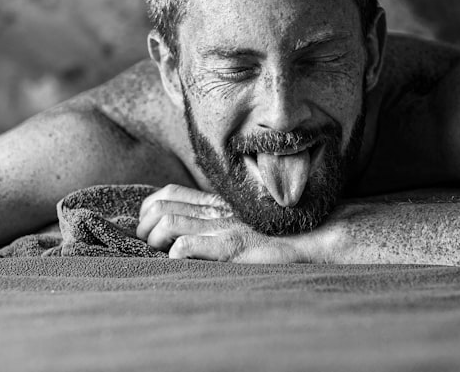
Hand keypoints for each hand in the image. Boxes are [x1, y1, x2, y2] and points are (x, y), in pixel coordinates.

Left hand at [136, 184, 304, 262]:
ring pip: (168, 223)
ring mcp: (222, 228)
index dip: (148, 208)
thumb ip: (225, 222)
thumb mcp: (248, 221)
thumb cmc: (284, 234)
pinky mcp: (230, 247)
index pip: (170, 193)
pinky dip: (174, 255)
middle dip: (144, 226)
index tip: (146, 226)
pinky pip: (187, 246)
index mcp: (218, 205)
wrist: (315, 236)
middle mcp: (216, 212)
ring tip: (157, 255)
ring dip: (154, 240)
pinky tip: (178, 265)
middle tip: (147, 244)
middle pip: (161, 205)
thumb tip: (196, 237)